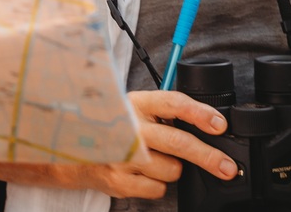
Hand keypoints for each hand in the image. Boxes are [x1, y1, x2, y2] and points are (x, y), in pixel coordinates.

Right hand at [0, 90, 236, 197]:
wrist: (63, 147)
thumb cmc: (106, 125)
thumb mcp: (129, 107)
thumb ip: (160, 112)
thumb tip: (205, 124)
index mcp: (134, 101)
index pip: (172, 102)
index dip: (199, 112)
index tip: (220, 124)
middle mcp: (127, 126)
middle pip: (178, 142)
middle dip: (208, 157)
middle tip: (227, 167)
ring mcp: (121, 155)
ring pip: (171, 170)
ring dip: (171, 170)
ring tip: (154, 161)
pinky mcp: (117, 180)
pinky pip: (156, 190)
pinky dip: (155, 185)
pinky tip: (141, 174)